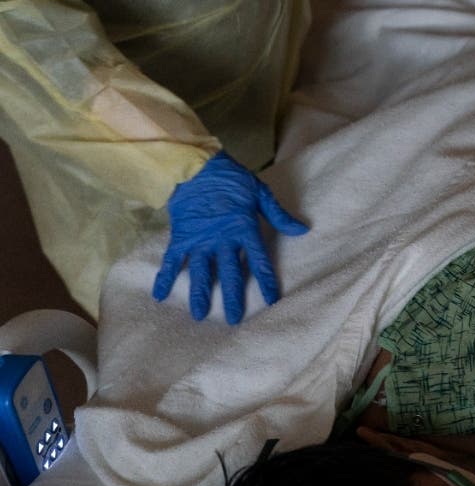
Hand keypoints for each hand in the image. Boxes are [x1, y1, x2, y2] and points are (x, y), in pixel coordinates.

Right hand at [152, 151, 309, 323]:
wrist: (196, 165)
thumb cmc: (231, 178)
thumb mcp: (260, 193)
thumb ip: (279, 215)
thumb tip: (303, 229)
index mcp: (244, 230)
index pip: (259, 262)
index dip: (266, 283)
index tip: (272, 302)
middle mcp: (222, 240)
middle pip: (229, 274)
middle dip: (233, 297)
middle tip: (235, 320)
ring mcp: (199, 240)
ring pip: (200, 272)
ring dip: (200, 294)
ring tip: (200, 315)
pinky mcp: (180, 236)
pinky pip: (171, 260)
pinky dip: (164, 277)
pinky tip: (160, 295)